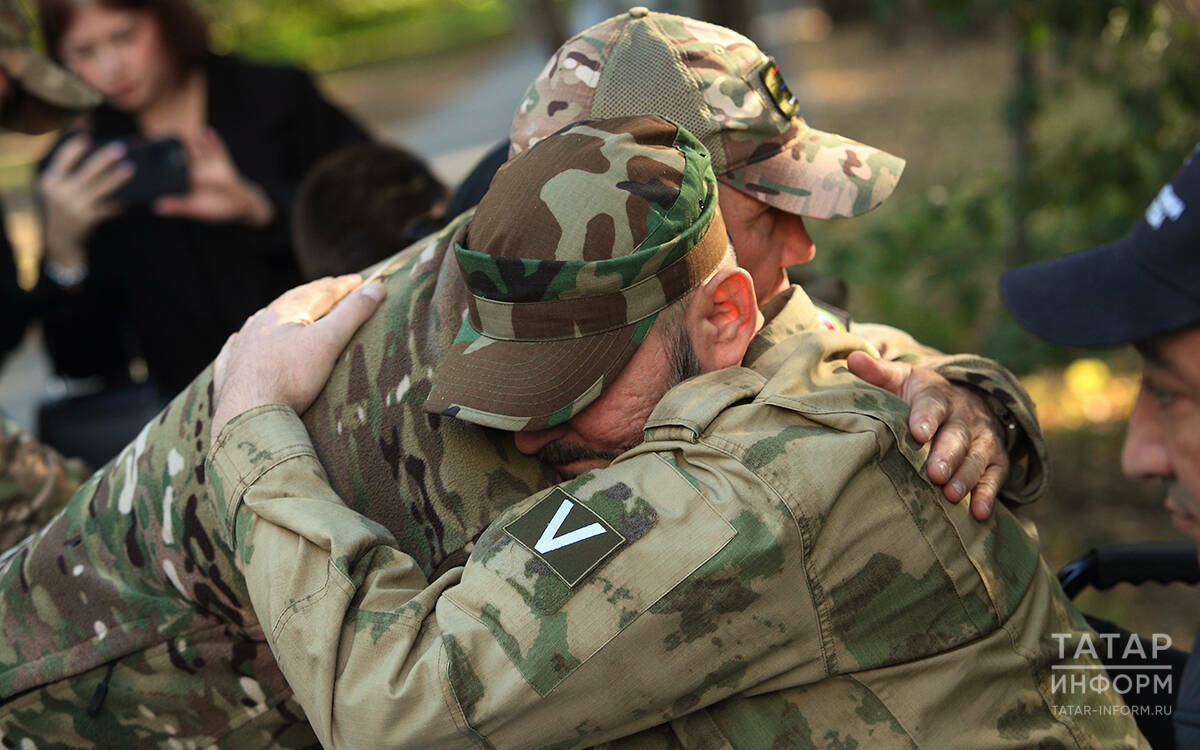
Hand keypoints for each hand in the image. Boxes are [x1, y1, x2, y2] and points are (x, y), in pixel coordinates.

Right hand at [38, 134, 132, 267]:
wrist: (60, 237)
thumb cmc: (63, 203)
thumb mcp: (58, 185)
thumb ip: (68, 163)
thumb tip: (85, 130)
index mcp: (51, 181)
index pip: (62, 160)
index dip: (74, 149)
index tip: (87, 138)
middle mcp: (60, 193)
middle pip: (86, 172)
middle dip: (103, 160)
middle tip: (120, 148)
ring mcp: (74, 207)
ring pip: (100, 190)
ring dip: (116, 179)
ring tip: (130, 169)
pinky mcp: (87, 219)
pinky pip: (107, 207)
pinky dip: (118, 201)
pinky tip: (131, 195)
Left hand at [155, 128, 273, 226]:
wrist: (240, 205)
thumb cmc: (216, 207)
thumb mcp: (196, 208)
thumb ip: (178, 206)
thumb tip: (156, 207)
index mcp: (186, 179)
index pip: (170, 168)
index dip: (158, 161)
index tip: (144, 155)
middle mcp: (195, 168)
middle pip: (183, 154)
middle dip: (172, 147)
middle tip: (159, 138)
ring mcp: (209, 163)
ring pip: (199, 148)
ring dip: (192, 141)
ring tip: (183, 134)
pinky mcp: (222, 161)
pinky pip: (218, 149)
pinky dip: (214, 141)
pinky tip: (208, 131)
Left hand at [210, 275, 386, 444]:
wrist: (248, 416)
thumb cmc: (291, 378)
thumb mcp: (328, 342)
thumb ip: (352, 313)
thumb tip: (377, 287)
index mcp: (284, 313)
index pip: (320, 293)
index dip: (342, 286)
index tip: (360, 280)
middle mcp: (258, 324)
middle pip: (291, 302)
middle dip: (313, 294)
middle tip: (330, 287)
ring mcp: (240, 348)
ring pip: (261, 322)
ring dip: (280, 314)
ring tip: (291, 311)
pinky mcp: (229, 372)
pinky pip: (234, 350)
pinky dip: (243, 341)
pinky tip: (238, 339)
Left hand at [846, 351, 1008, 520]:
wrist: (965, 401)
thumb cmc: (920, 396)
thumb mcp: (902, 379)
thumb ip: (878, 372)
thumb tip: (852, 357)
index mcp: (938, 396)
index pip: (932, 405)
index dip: (926, 418)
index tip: (918, 433)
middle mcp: (965, 417)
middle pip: (957, 436)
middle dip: (947, 455)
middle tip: (934, 474)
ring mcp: (983, 439)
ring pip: (977, 457)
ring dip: (966, 476)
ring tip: (952, 494)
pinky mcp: (996, 460)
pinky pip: (995, 477)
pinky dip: (989, 494)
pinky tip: (979, 512)